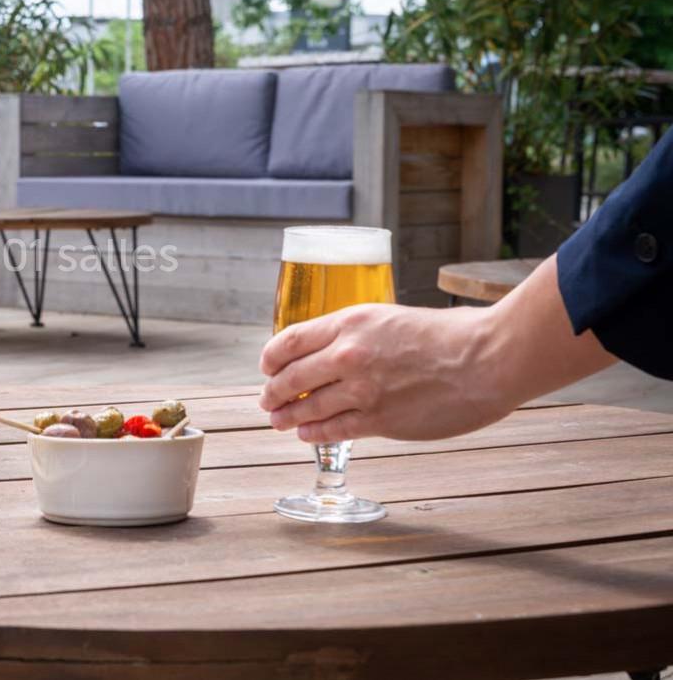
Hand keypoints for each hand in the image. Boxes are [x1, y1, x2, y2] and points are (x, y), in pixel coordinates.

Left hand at [259, 304, 511, 442]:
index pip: (289, 340)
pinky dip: (313, 433)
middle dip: (273, 391)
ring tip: (278, 420)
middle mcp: (349, 354)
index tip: (266, 367)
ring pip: (307, 406)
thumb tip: (331, 353)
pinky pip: (333, 429)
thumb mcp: (390, 319)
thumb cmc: (447, 335)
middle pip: (291, 377)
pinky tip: (306, 433)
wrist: (487, 358)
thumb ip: (357, 335)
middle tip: (267, 399)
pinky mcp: (379, 419)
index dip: (271, 357)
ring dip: (287, 415)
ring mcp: (362, 389)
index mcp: (350, 322)